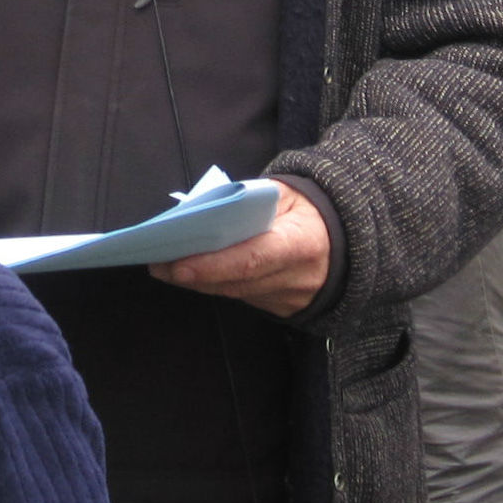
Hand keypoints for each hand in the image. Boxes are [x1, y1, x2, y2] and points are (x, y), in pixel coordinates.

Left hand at [151, 181, 327, 318]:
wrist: (345, 239)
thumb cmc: (306, 209)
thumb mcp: (284, 193)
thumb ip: (246, 201)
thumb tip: (198, 212)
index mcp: (302, 242)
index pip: (252, 259)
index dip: (214, 265)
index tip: (178, 264)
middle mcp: (298, 278)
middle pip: (237, 282)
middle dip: (194, 274)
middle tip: (158, 263)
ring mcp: (291, 299)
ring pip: (235, 294)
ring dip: (199, 282)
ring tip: (165, 266)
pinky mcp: (283, 309)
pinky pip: (243, 298)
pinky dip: (216, 285)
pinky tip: (192, 274)